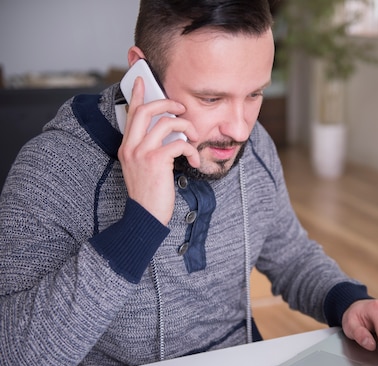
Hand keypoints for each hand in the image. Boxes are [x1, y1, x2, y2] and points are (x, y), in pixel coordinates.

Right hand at [118, 77, 199, 224]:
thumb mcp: (144, 168)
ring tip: (195, 139)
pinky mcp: (156, 161)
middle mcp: (131, 147)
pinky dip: (191, 149)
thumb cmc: (150, 195)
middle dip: (167, 103)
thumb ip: (150, 150)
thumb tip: (169, 136)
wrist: (146, 217)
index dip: (138, 95)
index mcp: (127, 146)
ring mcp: (141, 153)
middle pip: (146, 110)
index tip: (142, 80)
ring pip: (166, 123)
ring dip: (186, 128)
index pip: (131, 114)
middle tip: (181, 108)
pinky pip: (178, 143)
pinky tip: (194, 160)